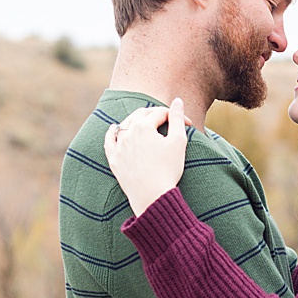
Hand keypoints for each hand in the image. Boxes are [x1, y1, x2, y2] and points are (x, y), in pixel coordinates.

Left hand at [104, 100, 191, 216]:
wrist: (151, 196)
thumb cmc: (167, 169)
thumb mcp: (177, 142)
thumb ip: (177, 119)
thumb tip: (178, 101)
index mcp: (143, 127)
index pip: (160, 113)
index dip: (175, 116)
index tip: (189, 125)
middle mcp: (127, 133)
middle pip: (141, 115)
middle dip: (156, 114)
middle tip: (169, 120)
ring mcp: (118, 146)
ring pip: (125, 125)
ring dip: (136, 120)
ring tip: (147, 121)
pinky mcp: (113, 159)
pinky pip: (109, 141)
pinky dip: (112, 132)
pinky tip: (114, 128)